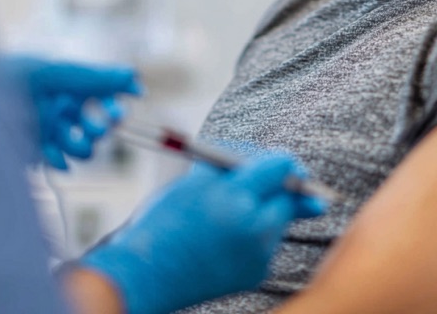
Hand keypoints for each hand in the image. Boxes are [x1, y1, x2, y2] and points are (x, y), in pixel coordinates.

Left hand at [0, 55, 140, 169]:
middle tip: (98, 126)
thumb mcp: (60, 74)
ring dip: (82, 147)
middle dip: (100, 129)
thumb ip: (98, 78)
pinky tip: (56, 155)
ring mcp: (51, 132)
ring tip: (72, 139)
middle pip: (97, 129)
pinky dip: (60, 161)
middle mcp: (65, 110)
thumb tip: (135, 76)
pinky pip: (58, 162)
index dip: (116, 107)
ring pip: (81, 149)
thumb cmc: (18, 75)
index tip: (121, 112)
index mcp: (72, 87)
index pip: (106, 100)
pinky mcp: (37, 149)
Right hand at [79, 153, 325, 313]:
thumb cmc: (166, 219)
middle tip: (250, 186)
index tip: (271, 162)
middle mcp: (254, 228)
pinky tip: (224, 237)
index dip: (277, 161)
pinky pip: (267, 243)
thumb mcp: (197, 179)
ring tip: (224, 216)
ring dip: (263, 210)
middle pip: (288, 196)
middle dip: (275, 188)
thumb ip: (239, 164)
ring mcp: (259, 255)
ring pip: (278, 219)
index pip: (281, 168)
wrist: (148, 273)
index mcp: (235, 197)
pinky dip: (253, 234)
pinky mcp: (257, 274)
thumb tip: (285, 163)